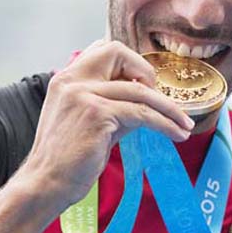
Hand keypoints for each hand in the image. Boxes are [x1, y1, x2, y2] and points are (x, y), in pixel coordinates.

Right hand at [19, 40, 194, 208]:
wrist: (46, 184)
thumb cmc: (68, 158)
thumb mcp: (88, 119)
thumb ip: (113, 103)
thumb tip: (148, 101)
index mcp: (66, 78)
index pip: (102, 48)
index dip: (128, 62)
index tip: (144, 84)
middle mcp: (73, 80)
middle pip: (119, 52)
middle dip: (147, 72)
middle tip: (161, 100)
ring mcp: (84, 95)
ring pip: (140, 90)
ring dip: (169, 109)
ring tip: (185, 124)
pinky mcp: (98, 114)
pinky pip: (143, 113)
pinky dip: (165, 124)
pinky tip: (177, 134)